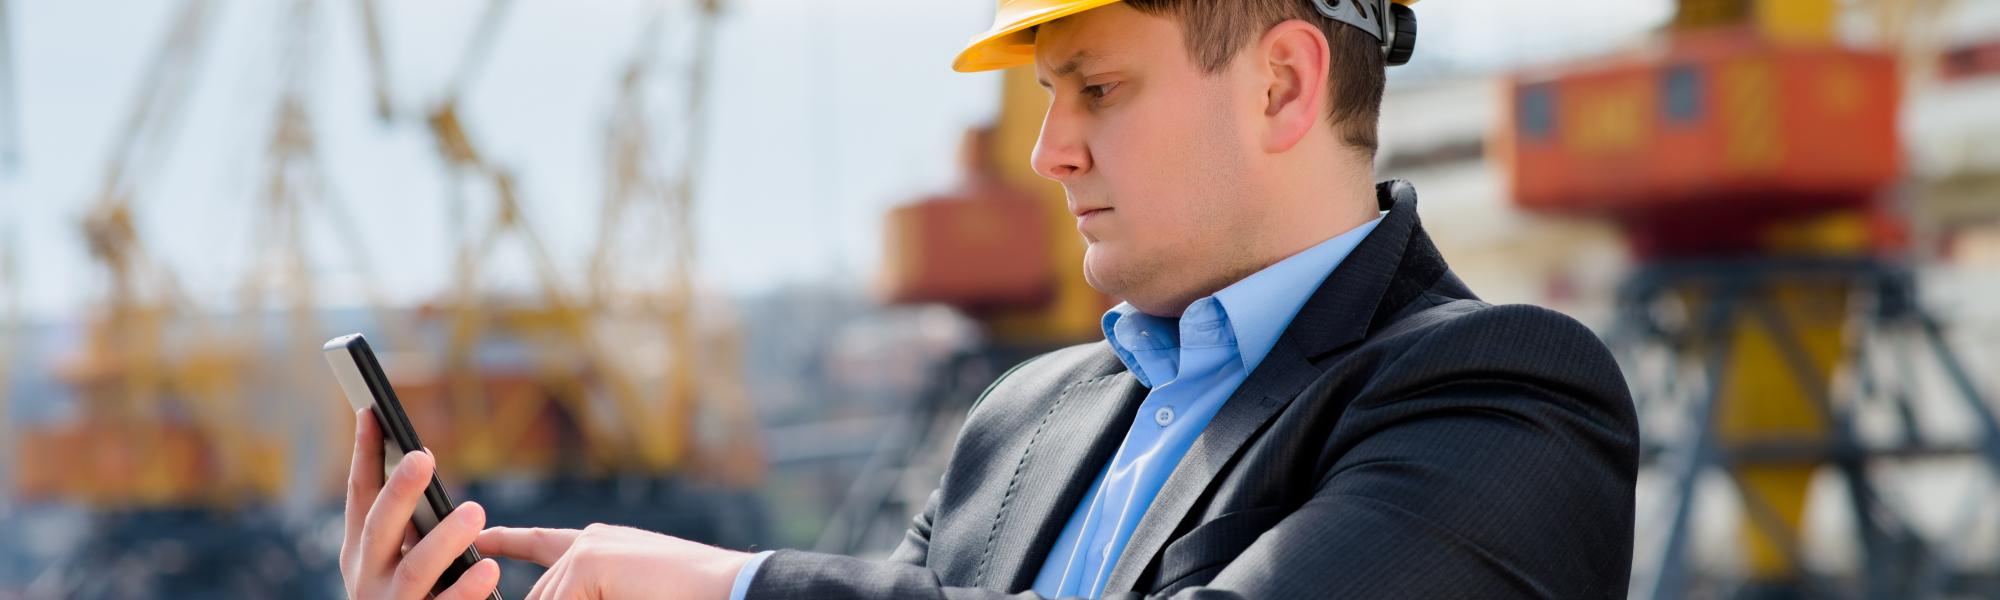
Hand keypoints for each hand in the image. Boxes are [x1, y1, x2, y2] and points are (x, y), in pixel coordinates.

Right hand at [341, 408, 501, 598]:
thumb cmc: (406, 594)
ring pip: (416, 570)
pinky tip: (489, 568)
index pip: (360, 495)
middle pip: (380, 528)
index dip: (364, 454)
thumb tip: (416, 455)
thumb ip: (402, 517)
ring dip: (443, 539)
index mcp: (360, 551)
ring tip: (474, 512)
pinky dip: (466, 589)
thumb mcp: (393, 556)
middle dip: (399, 491)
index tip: (373, 411)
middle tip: (423, 456)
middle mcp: (368, 578)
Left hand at [476, 523, 756, 599]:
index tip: (483, 539)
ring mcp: (588, 548)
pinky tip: (617, 598)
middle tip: (617, 596)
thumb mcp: (621, 594)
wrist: (727, 589)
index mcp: (601, 546)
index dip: (508, 541)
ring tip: (624, 594)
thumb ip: (586, 591)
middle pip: (542, 596)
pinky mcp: (589, 561)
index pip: (542, 544)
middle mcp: (590, 540)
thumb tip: (546, 598)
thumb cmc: (683, 597)